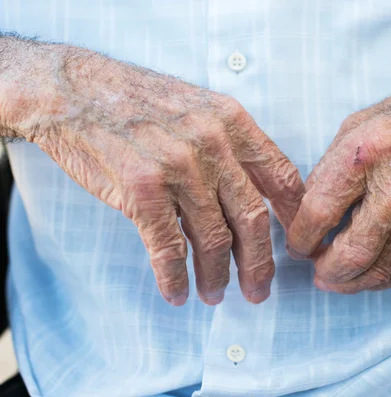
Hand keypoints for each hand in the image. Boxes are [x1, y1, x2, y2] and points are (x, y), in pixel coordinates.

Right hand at [2, 43, 303, 304]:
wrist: (72, 90)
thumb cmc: (137, 102)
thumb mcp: (197, 108)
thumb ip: (230, 146)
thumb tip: (253, 194)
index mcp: (233, 122)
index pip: (281, 177)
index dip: (293, 217)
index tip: (293, 245)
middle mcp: (212, 143)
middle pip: (253, 219)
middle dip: (260, 263)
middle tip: (259, 291)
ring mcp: (178, 166)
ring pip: (213, 239)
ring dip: (216, 276)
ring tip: (215, 294)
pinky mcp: (142, 188)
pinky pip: (168, 248)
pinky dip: (174, 278)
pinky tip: (176, 294)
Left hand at [286, 76, 390, 292]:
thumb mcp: (359, 124)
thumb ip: (329, 169)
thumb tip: (306, 211)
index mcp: (368, 153)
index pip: (319, 212)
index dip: (300, 238)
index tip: (298, 244)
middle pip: (351, 253)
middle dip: (325, 272)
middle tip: (316, 272)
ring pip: (381, 270)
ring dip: (352, 282)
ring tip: (338, 279)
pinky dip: (384, 279)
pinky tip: (369, 274)